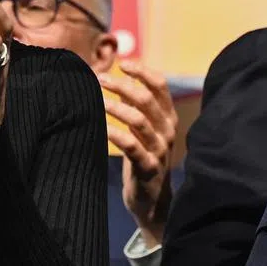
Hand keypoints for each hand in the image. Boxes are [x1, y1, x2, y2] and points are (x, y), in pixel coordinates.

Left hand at [99, 61, 177, 245]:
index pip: (160, 85)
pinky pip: (131, 145)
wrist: (152, 201)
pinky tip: (101, 128)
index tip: (123, 64)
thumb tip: (123, 81)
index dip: (143, 71)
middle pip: (147, 99)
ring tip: (97, 100)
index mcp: (169, 116)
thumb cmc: (145, 158)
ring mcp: (160, 148)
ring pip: (139, 120)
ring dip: (116, 107)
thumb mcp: (144, 130)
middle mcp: (168, 129)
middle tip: (100, 79)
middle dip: (123, 86)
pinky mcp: (149, 167)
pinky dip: (115, 133)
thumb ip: (137, 107)